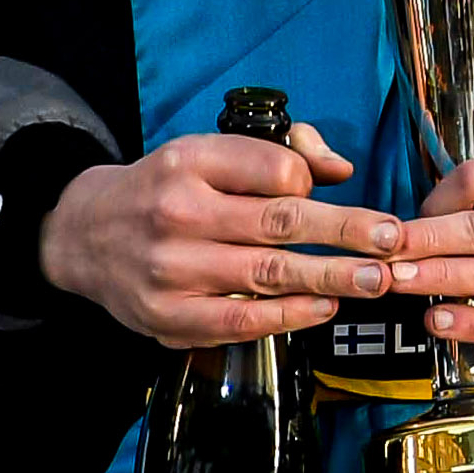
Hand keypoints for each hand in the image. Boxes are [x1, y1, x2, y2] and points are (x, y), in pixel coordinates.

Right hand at [40, 119, 400, 342]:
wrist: (81, 235)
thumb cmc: (163, 188)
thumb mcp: (208, 151)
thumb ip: (278, 152)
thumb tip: (339, 169)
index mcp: (189, 163)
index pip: (273, 169)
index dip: (311, 181)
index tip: (336, 189)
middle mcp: (176, 215)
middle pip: (278, 224)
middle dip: (344, 233)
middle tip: (391, 240)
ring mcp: (168, 271)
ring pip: (264, 275)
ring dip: (329, 278)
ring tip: (376, 278)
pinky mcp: (165, 317)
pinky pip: (237, 321)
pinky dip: (286, 316)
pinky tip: (323, 308)